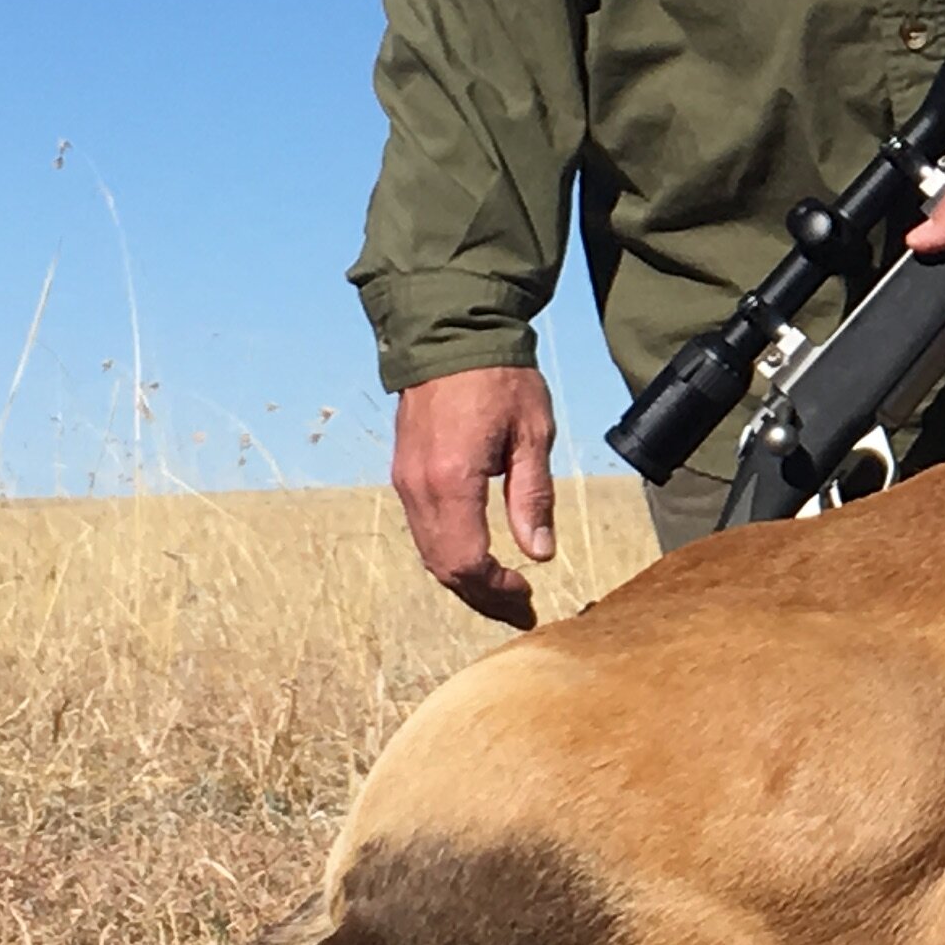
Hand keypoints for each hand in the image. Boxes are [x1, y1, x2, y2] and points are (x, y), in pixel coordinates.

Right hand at [391, 365, 555, 628]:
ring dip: (465, 579)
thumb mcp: (532, 434)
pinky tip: (478, 557)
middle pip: (443, 566)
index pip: (467, 561)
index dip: (497, 590)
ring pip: (430, 552)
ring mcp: (405, 481)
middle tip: (519, 609)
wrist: (452, 335)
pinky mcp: (405, 472)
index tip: (528, 597)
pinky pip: (423, 530)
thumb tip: (539, 553)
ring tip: (504, 592)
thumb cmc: (500, 378)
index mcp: (452, 481)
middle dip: (481, 596)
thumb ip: (532, 496)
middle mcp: (419, 487)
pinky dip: (450, 554)